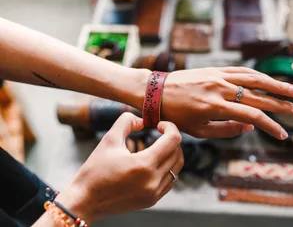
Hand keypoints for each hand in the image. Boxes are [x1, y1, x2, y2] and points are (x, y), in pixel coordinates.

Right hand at [55, 113, 183, 223]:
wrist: (85, 201)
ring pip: (177, 167)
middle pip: (178, 152)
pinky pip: (170, 180)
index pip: (173, 140)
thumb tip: (143, 120)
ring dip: (172, 153)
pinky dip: (168, 167)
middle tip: (159, 132)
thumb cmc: (95, 170)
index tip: (159, 124)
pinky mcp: (152, 200)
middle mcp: (153, 181)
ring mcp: (154, 193)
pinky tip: (155, 161)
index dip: (170, 127)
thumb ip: (127, 121)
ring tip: (159, 146)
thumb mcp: (109, 139)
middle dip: (171, 138)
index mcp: (144, 165)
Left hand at [161, 67, 292, 138]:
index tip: (283, 134)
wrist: (157, 92)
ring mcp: (218, 76)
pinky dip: (257, 75)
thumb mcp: (199, 130)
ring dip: (275, 84)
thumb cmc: (176, 115)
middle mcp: (220, 89)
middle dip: (280, 104)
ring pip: (253, 78)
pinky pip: (241, 71)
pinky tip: (268, 80)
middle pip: (258, 95)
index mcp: (215, 107)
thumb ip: (227, 129)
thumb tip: (250, 125)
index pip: (252, 115)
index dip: (270, 125)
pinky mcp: (215, 69)